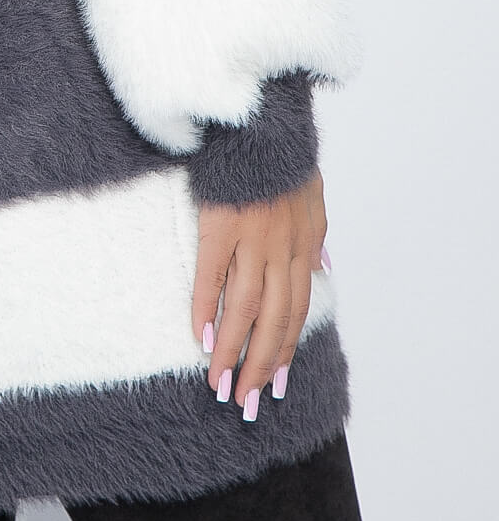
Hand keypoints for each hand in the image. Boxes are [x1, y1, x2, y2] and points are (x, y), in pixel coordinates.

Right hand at [191, 167, 327, 412]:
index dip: (285, 351)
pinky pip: (212, 276)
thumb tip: (322, 266)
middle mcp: (281, 249)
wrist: (260, 119)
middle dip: (260, 365)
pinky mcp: (219, 224)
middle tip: (244, 401)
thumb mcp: (315, 195)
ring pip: (245, 308)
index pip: (296, 312)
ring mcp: (251, 238)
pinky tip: (199, 336)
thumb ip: (317, 233)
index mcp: (303, 244)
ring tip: (219, 382)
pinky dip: (206, 308)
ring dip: (232, 350)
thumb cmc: (283, 156)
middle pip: (274, 321)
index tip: (274, 384)